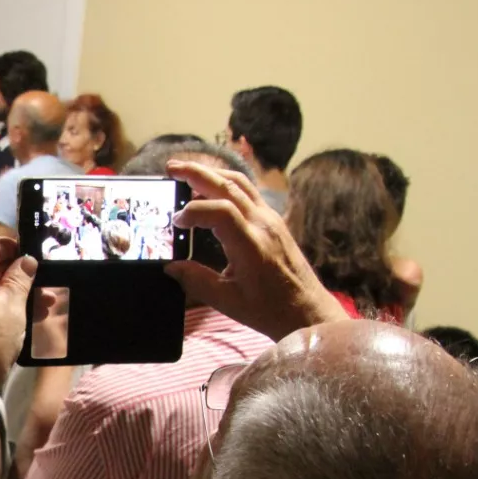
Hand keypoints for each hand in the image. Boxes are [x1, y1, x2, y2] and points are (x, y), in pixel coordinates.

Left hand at [0, 238, 38, 396]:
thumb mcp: (13, 310)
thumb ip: (19, 280)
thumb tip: (26, 260)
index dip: (11, 247)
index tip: (30, 253)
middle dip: (17, 274)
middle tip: (44, 282)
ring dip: (14, 291)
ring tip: (44, 302)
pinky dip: (2, 303)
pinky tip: (28, 313)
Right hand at [164, 159, 346, 340]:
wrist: (307, 310)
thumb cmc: (270, 310)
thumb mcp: (228, 301)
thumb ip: (196, 281)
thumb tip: (170, 267)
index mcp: (251, 246)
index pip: (220, 211)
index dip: (194, 211)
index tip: (175, 222)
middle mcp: (263, 225)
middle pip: (229, 186)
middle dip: (197, 173)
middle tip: (170, 168)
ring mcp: (271, 220)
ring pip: (241, 184)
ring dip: (213, 174)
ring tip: (187, 172)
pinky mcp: (274, 222)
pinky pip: (249, 193)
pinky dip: (226, 185)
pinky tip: (211, 191)